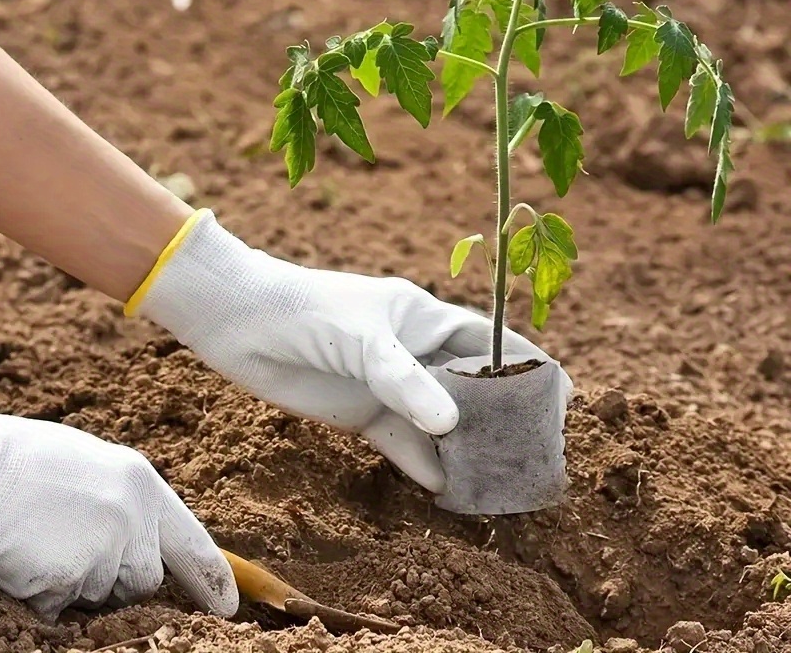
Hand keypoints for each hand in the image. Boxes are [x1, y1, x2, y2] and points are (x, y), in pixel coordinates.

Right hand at [0, 415, 237, 620]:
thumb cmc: (30, 464)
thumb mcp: (96, 468)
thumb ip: (127, 501)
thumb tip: (144, 537)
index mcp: (142, 483)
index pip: (192, 541)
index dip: (211, 577)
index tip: (227, 605)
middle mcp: (133, 516)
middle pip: (145, 579)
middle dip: (117, 578)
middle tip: (76, 544)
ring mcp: (104, 547)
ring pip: (101, 595)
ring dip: (77, 582)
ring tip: (47, 539)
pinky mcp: (68, 577)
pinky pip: (61, 606)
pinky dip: (43, 593)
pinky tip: (28, 555)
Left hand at [131, 210, 567, 492]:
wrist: (240, 322)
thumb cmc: (308, 310)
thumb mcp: (362, 338)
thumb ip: (405, 379)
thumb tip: (452, 426)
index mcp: (427, 319)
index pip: (492, 343)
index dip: (527, 369)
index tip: (560, 401)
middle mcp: (416, 354)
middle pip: (473, 389)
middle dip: (501, 419)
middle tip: (532, 456)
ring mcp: (391, 386)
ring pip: (441, 422)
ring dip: (466, 450)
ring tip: (499, 483)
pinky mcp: (364, 415)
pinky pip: (405, 445)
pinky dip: (426, 466)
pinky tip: (448, 490)